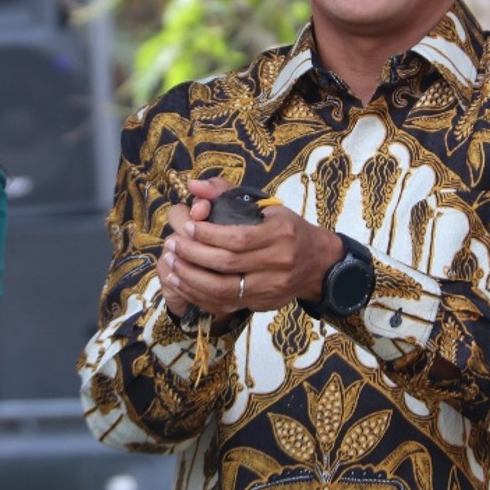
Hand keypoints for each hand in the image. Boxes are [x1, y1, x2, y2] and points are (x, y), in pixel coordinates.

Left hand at [165, 176, 341, 315]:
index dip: (207, 235)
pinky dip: (200, 295)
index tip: (186, 227)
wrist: (318, 263)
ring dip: (190, 279)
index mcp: (280, 233)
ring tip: (171, 265)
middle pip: (227, 264)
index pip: (237, 238)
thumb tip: (193, 186)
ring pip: (224, 290)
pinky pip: (226, 304)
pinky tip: (183, 284)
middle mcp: (279, 262)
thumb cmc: (286, 229)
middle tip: (171, 246)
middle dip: (192, 255)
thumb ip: (226, 192)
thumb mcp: (265, 205)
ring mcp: (272, 287)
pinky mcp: (264, 304)